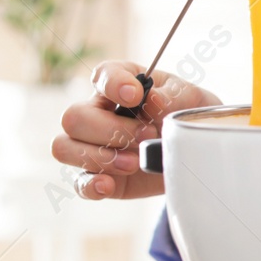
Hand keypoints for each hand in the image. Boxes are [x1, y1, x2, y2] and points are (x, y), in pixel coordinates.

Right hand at [51, 60, 220, 199]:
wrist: (196, 151)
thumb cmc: (186, 115)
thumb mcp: (190, 100)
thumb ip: (173, 97)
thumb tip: (152, 100)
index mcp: (121, 84)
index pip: (103, 75)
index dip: (113, 84)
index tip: (135, 95)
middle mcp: (99, 111)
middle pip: (74, 117)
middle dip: (111, 130)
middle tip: (148, 136)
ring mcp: (93, 144)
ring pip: (64, 147)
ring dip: (98, 157)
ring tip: (135, 162)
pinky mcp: (99, 174)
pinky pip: (79, 182)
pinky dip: (91, 185)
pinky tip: (109, 185)